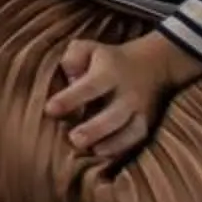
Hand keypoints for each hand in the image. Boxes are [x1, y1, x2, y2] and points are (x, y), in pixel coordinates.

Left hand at [45, 33, 201, 163]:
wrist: (151, 64)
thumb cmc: (106, 59)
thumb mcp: (87, 48)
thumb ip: (72, 58)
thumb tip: (69, 76)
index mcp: (109, 71)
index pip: (89, 86)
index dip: (70, 99)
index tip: (49, 109)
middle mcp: (127, 92)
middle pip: (113, 113)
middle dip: (94, 128)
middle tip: (74, 139)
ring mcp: (140, 109)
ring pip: (129, 129)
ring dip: (110, 143)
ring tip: (89, 151)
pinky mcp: (147, 123)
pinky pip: (137, 139)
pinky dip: (122, 148)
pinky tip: (102, 154)